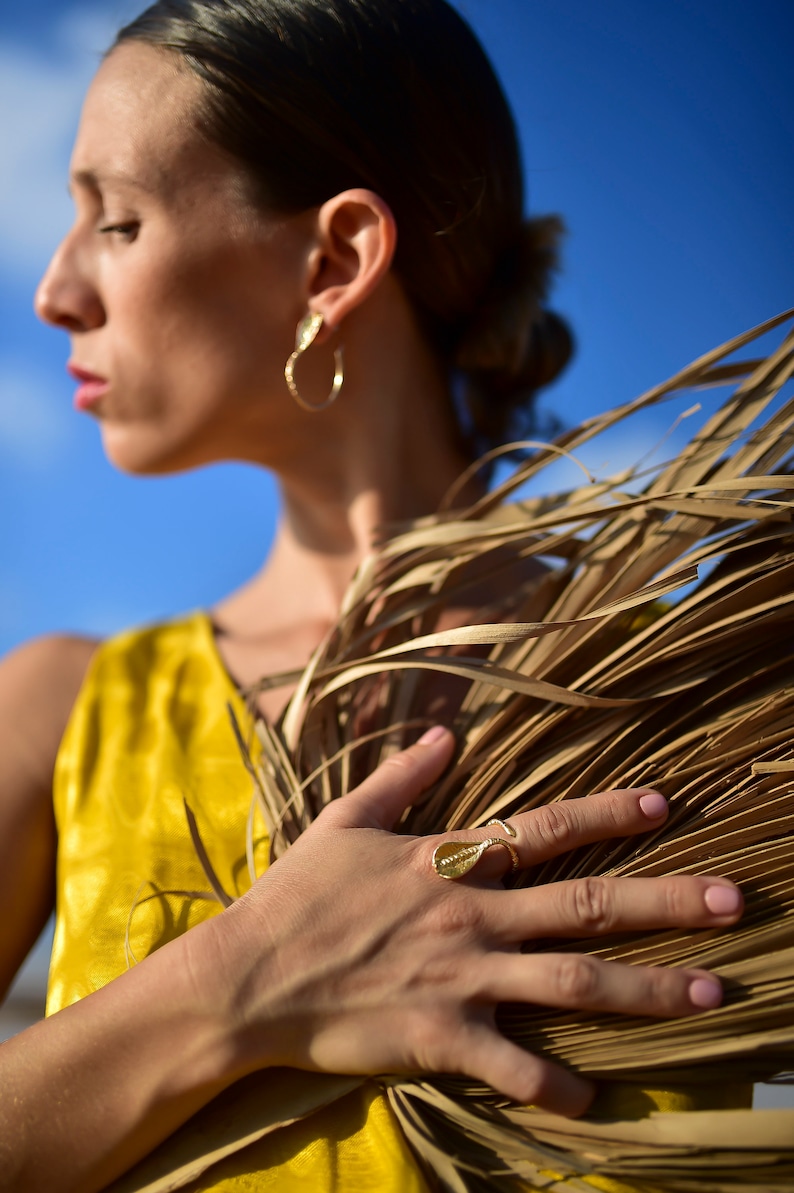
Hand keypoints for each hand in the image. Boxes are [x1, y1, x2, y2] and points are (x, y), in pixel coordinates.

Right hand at [197, 727, 742, 1116]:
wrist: (248, 979)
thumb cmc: (296, 896)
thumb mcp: (344, 821)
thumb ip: (400, 777)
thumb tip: (443, 735)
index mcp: (448, 861)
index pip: (546, 827)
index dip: (609, 811)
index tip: (666, 804)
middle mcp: (470, 916)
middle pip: (586, 904)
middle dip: (665, 900)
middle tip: (733, 901)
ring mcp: (461, 978)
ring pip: (574, 984)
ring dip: (648, 989)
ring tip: (712, 991)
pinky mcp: (442, 1038)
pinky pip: (514, 1067)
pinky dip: (559, 1085)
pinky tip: (598, 1099)